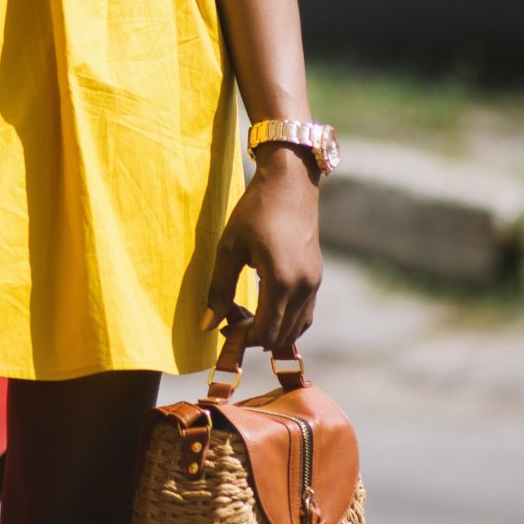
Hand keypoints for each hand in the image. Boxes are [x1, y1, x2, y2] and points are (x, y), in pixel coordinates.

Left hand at [203, 147, 322, 356]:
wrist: (290, 184)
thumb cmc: (255, 211)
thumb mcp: (229, 248)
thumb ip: (219, 290)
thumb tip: (206, 326)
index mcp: (280, 281)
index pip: (264, 332)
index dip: (242, 338)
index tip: (222, 327)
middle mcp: (303, 288)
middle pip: (280, 335)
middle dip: (254, 335)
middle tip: (230, 316)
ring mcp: (314, 284)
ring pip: (295, 329)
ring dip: (271, 329)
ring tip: (246, 310)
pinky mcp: (317, 278)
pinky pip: (305, 315)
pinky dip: (286, 321)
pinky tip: (265, 305)